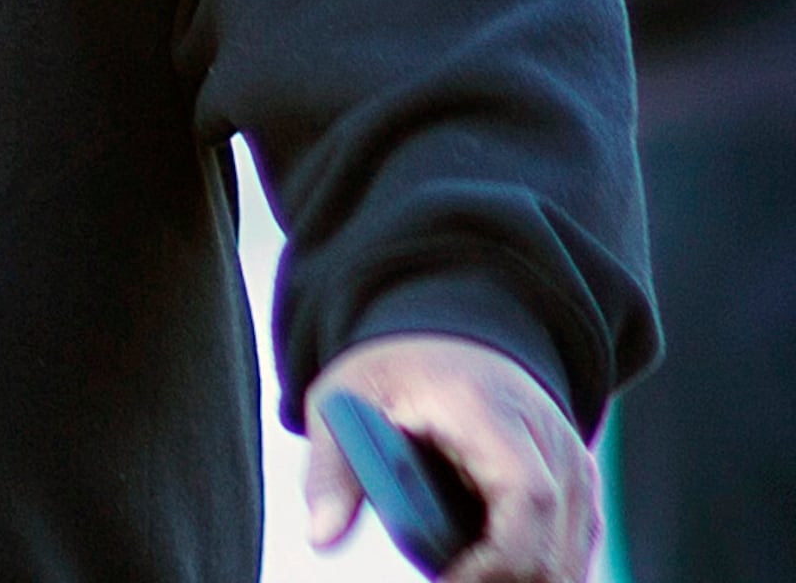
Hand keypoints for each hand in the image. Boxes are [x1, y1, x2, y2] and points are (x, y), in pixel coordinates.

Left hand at [306, 334, 598, 581]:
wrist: (450, 340)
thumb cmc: (394, 374)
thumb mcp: (345, 401)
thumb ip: (331, 469)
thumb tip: (320, 538)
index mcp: (492, 414)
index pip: (529, 498)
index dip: (495, 561)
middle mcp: (552, 444)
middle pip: (554, 547)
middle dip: (497, 582)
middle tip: (435, 578)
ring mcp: (576, 473)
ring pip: (567, 563)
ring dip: (510, 580)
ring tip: (446, 567)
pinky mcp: (580, 498)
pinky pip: (567, 558)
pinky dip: (525, 574)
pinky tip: (473, 569)